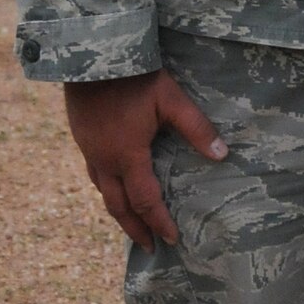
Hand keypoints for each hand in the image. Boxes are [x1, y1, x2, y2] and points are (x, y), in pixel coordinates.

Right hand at [63, 69, 226, 250]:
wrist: (91, 55)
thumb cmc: (134, 77)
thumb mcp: (171, 99)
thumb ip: (196, 128)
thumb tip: (222, 155)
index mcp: (127, 156)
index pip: (145, 201)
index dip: (159, 222)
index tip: (172, 240)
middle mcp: (104, 161)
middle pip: (118, 207)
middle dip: (135, 229)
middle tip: (149, 248)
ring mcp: (89, 150)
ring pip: (102, 192)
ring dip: (119, 212)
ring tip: (132, 223)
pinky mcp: (81, 138)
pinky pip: (94, 174)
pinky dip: (107, 189)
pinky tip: (114, 185)